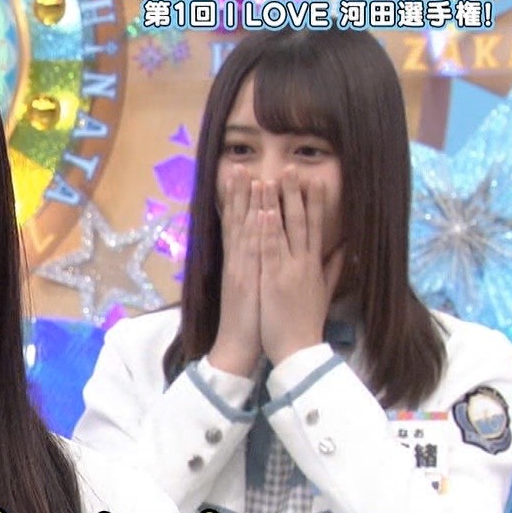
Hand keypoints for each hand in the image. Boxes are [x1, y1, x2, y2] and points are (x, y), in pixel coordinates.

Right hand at [209, 168, 262, 375]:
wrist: (238, 347)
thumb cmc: (254, 322)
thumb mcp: (258, 290)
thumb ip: (264, 269)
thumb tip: (274, 253)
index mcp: (242, 263)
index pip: (241, 225)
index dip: (242, 201)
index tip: (246, 176)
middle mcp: (237, 262)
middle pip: (238, 221)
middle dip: (239, 193)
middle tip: (240, 166)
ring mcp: (240, 269)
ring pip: (242, 230)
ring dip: (245, 203)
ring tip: (247, 176)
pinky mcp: (245, 281)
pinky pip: (250, 252)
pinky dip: (253, 232)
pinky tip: (257, 212)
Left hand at [258, 168, 343, 364]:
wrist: (299, 351)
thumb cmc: (306, 323)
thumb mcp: (325, 292)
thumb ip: (334, 268)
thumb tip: (345, 248)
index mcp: (314, 265)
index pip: (317, 227)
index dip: (316, 203)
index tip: (316, 180)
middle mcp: (303, 263)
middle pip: (301, 222)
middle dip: (296, 194)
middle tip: (292, 168)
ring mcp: (288, 270)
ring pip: (282, 230)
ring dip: (276, 203)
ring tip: (271, 178)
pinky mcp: (273, 280)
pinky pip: (269, 249)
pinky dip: (267, 230)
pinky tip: (263, 211)